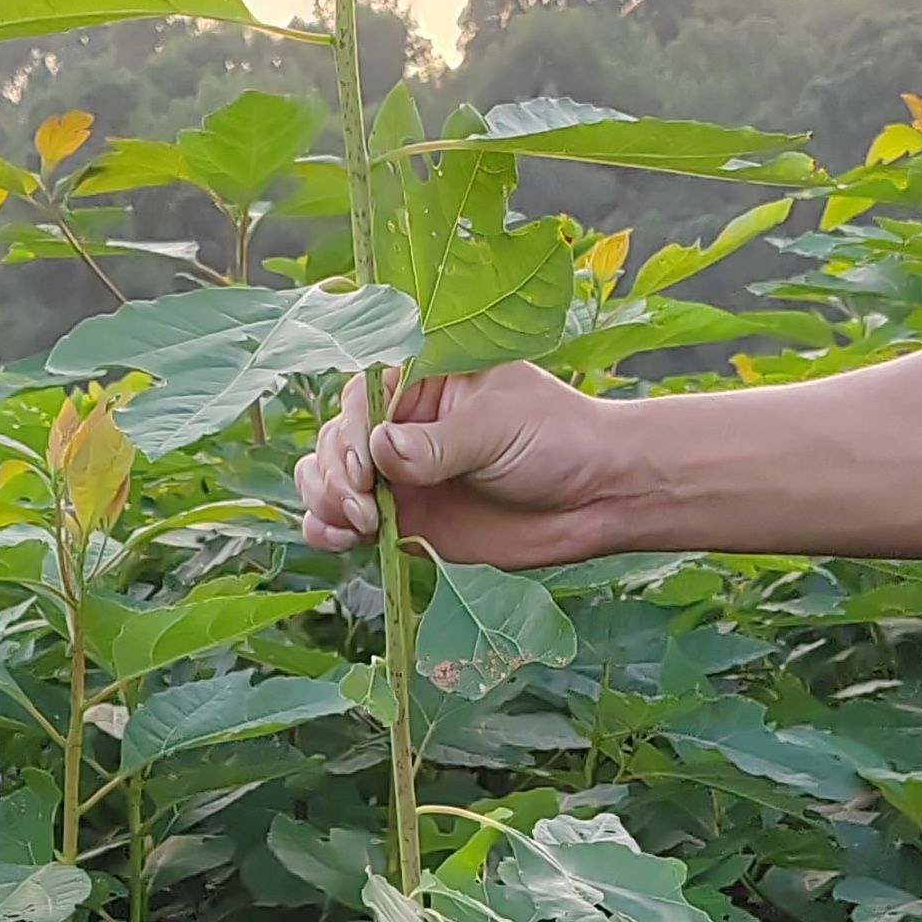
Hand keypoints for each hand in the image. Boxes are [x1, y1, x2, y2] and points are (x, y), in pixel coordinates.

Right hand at [293, 363, 634, 568]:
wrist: (595, 497)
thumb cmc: (556, 439)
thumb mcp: (496, 428)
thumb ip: (437, 444)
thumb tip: (379, 449)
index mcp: (422, 381)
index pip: (360, 398)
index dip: (349, 433)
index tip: (362, 470)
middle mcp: (402, 425)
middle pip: (334, 441)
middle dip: (334, 475)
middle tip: (365, 508)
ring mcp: (399, 475)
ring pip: (329, 481)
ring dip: (327, 502)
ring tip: (358, 525)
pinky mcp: (405, 520)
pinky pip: (347, 524)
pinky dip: (330, 531)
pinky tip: (339, 539)